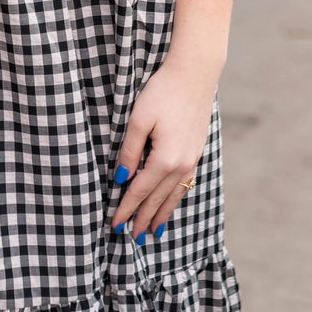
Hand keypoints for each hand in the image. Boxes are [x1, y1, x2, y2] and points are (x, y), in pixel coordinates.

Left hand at [110, 55, 217, 241]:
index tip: (114, 226)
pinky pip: (184, 184)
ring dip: (160, 214)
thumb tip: (119, 179)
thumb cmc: (162, 92)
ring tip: (152, 231)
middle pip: (157, 199)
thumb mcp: (138, 120)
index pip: (139, 192)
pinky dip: (175, 199)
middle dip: (142, 218)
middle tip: (130, 238)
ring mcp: (192, 159)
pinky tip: (170, 203)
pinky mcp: (196, 151)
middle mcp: (181, 164)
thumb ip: (128, 151)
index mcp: (164, 159)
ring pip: (173, 195)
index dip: (125, 209)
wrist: (195, 74)